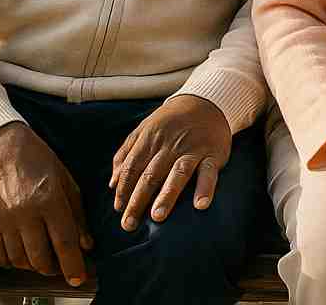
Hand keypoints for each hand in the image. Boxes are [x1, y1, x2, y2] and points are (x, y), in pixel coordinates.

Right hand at [0, 121, 93, 285]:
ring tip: (44, 260)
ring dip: (34, 266)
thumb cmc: (37, 158)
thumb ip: (77, 213)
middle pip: (40, 257)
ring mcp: (3, 220)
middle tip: (62, 266)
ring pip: (19, 260)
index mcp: (49, 200)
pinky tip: (20, 256)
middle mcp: (25, 213)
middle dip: (55, 268)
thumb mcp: (65, 180)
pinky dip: (10, 262)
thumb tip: (86, 243)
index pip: (64, 241)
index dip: (73, 264)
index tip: (79, 278)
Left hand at [110, 94, 231, 230]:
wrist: (206, 102)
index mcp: (150, 138)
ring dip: (167, 195)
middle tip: (129, 224)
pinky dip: (205, 188)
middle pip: (150, 175)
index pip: (132, 167)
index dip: (123, 189)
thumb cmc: (170, 121)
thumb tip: (112, 184)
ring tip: (157, 216)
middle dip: (138, 200)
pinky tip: (200, 204)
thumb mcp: (144, 129)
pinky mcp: (213, 153)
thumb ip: (126, 154)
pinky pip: (209, 172)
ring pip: (177, 173)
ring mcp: (192, 148)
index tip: (118, 209)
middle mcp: (170, 144)